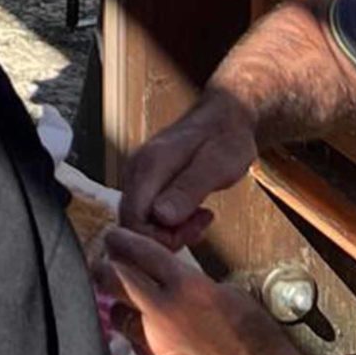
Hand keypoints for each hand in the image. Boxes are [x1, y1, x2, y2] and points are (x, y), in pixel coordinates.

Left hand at [96, 228, 333, 354]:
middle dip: (107, 266)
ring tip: (130, 303)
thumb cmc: (259, 342)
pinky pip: (132, 345)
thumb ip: (192, 283)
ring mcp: (155, 343)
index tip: (115, 238)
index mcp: (187, 287)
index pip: (140, 252)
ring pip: (116, 313)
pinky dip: (137, 336)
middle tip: (107, 263)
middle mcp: (164, 313)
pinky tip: (149, 335)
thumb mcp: (230, 295)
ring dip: (121, 305)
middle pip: (113, 277)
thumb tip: (171, 279)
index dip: (123, 241)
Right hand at [119, 87, 257, 249]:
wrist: (224, 117)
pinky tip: (191, 213)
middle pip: (131, 222)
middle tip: (200, 225)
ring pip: (138, 220)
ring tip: (200, 218)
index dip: (160, 237)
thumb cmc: (224, 139)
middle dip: (166, 236)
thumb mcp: (216, 167)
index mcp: (149, 166)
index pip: (133, 219)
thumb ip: (187, 190)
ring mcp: (138, 175)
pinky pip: (147, 212)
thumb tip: (162, 217)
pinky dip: (169, 222)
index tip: (194, 230)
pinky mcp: (145, 181)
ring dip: (169, 230)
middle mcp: (135, 171)